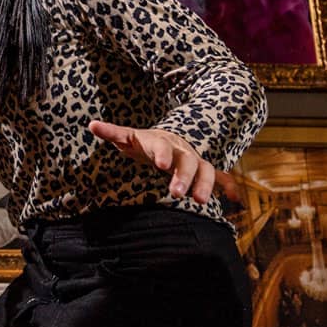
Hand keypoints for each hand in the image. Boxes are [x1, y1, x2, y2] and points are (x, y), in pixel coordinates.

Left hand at [87, 120, 219, 203]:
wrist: (169, 140)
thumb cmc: (145, 142)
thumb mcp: (129, 137)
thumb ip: (112, 132)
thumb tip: (91, 125)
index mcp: (161, 142)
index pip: (162, 147)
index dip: (162, 155)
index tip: (161, 166)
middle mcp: (182, 150)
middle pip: (187, 161)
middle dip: (184, 176)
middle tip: (177, 193)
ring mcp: (195, 161)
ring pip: (206, 170)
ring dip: (205, 185)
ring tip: (200, 201)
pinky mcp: (204, 172)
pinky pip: (221, 178)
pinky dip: (229, 187)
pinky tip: (236, 200)